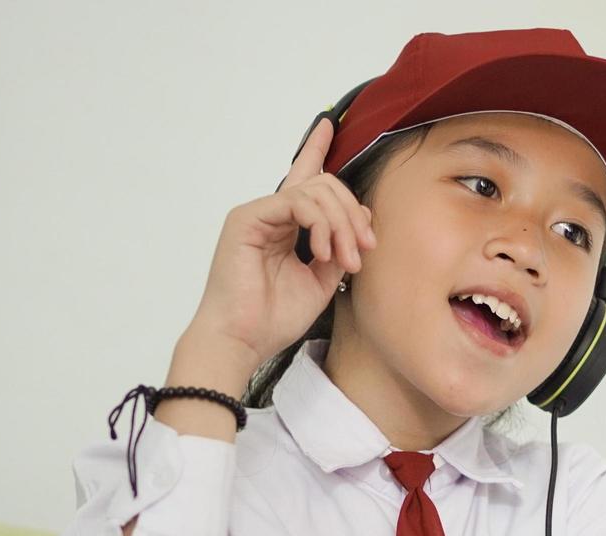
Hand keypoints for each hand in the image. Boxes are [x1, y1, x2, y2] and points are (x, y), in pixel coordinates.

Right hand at [180, 117, 377, 368]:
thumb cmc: (273, 318)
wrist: (242, 340)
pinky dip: (319, 224)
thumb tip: (361, 216)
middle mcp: (270, 214)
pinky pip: (296, 202)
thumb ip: (338, 248)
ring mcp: (257, 213)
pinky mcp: (247, 218)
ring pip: (315, 190)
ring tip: (345, 259)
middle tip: (363, 250)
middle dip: (352, 214)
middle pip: (324, 185)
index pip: (304, 180)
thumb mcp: (322, 281)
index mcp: (284, 227)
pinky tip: (321, 251)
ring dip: (341, 224)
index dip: (315, 149)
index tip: (328, 125)